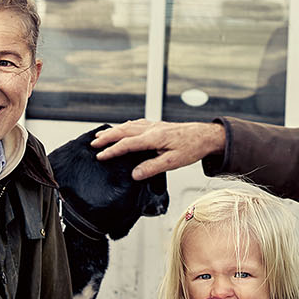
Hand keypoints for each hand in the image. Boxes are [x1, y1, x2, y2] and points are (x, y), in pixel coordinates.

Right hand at [94, 120, 227, 180]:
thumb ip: (152, 168)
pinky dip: (125, 126)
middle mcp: (151, 129)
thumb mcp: (173, 162)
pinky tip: (123, 128)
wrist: (205, 135)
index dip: (112, 150)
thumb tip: (135, 174)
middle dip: (107, 137)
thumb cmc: (192, 148)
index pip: (127, 144)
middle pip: (123, 131)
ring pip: (128, 126)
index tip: (100, 156)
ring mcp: (154, 125)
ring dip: (114, 130)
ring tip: (101, 135)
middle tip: (93, 143)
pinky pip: (136, 123)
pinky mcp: (157, 125)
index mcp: (154, 138)